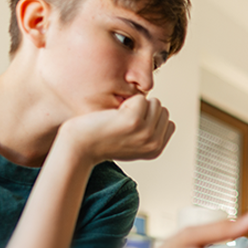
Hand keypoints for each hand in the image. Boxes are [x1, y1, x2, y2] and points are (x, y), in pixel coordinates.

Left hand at [59, 94, 175, 163]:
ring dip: (135, 105)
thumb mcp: (133, 143)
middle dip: (143, 110)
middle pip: (162, 109)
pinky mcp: (134, 120)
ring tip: (118, 119)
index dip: (149, 118)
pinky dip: (126, 102)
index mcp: (156, 149)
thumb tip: (163, 114)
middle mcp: (154, 143)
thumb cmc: (102, 141)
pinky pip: (140, 98)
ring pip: (153, 102)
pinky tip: (113, 115)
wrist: (80, 146)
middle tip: (122, 123)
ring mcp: (146, 133)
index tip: (131, 127)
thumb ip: (150, 134)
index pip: (168, 121)